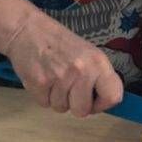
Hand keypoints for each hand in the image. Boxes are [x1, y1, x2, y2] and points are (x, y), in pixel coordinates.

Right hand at [4, 10, 123, 117]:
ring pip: (62, 109)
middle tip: (69, 87)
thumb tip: (102, 102)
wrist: (28, 30)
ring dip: (57, 98)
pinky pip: (45, 104)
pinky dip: (43, 95)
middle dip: (75, 104)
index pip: (113, 96)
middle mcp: (81, 70)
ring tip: (54, 77)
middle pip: (83, 111)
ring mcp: (59, 77)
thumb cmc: (60, 43)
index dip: (103, 104)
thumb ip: (97, 76)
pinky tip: (43, 78)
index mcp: (98, 62)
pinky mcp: (39, 83)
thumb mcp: (88, 53)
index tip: (94, 100)